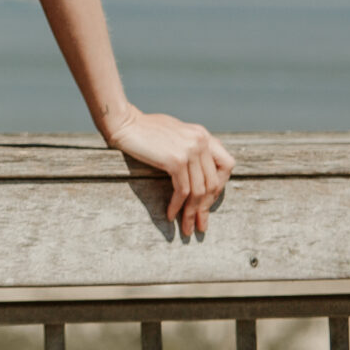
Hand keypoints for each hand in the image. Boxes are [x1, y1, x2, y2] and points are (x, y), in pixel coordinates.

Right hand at [104, 106, 234, 235]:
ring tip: (186, 227)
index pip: (226, 165)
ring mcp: (189, 150)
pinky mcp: (175, 160)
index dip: (220, 186)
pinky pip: (183, 190)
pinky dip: (178, 205)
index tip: (207, 201)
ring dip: (192, 212)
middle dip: (206, 206)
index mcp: (203, 135)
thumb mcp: (175, 132)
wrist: (123, 123)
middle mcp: (200, 141)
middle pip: (213, 182)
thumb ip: (191, 145)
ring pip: (198, 190)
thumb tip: (201, 168)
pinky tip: (171, 214)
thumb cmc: (144, 128)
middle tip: (200, 225)